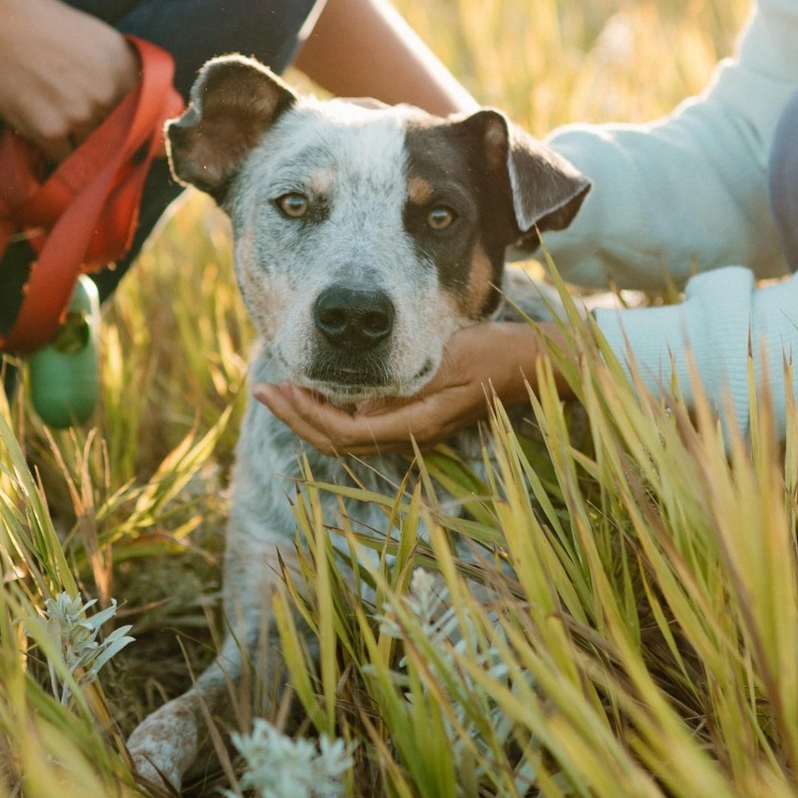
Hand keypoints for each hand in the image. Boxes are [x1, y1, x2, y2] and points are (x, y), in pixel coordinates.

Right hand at [0, 0, 137, 161]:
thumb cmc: (42, 22)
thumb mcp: (98, 36)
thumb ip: (124, 69)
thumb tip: (146, 99)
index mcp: (125, 68)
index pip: (152, 118)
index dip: (144, 133)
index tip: (138, 142)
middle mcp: (108, 95)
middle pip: (123, 139)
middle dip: (111, 142)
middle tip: (94, 140)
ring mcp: (79, 116)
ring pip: (94, 152)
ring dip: (83, 148)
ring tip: (64, 131)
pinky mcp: (49, 132)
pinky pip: (65, 160)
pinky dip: (59, 155)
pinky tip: (49, 137)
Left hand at [253, 322, 554, 455]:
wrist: (534, 364)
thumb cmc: (496, 356)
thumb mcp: (449, 361)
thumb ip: (404, 384)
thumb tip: (361, 405)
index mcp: (416, 425)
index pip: (344, 433)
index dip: (307, 414)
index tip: (280, 387)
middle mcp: (411, 436)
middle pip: (338, 442)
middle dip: (296, 418)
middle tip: (262, 390)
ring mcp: (414, 430)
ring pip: (348, 437)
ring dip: (311, 416)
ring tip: (281, 390)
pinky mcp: (418, 417)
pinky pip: (365, 425)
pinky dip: (335, 410)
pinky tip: (322, 390)